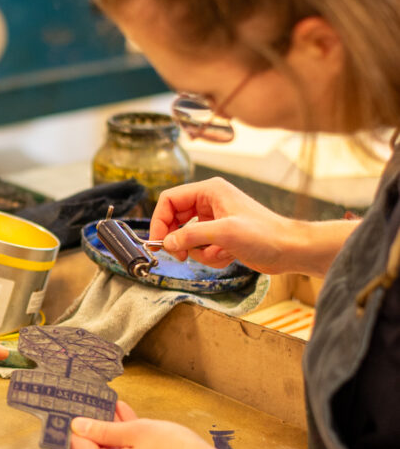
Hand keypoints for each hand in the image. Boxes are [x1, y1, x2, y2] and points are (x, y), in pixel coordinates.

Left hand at [69, 402, 223, 448]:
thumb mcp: (136, 432)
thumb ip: (104, 429)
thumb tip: (78, 426)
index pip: (79, 448)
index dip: (76, 426)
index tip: (75, 406)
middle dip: (97, 426)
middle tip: (96, 401)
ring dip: (114, 431)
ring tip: (114, 405)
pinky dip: (127, 443)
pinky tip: (129, 420)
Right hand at [149, 177, 298, 272]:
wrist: (291, 250)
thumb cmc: (264, 235)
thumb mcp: (224, 233)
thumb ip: (191, 235)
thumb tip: (167, 243)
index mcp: (209, 191)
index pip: (170, 200)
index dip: (159, 220)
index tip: (158, 241)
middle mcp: (209, 201)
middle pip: (175, 218)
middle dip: (177, 239)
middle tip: (179, 256)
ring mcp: (215, 219)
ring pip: (187, 236)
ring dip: (197, 250)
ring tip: (217, 254)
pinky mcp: (221, 235)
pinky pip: (200, 246)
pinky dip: (209, 256)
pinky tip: (227, 256)